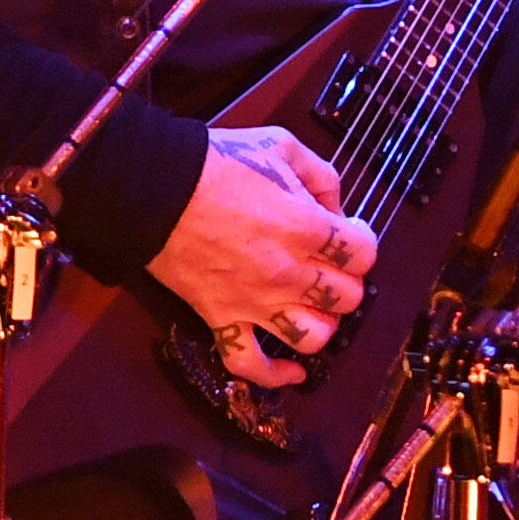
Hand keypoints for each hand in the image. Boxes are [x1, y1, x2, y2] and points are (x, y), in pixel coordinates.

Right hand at [145, 126, 378, 390]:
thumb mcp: (280, 145)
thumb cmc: (215, 163)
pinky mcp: (222, 318)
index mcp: (306, 227)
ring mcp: (255, 301)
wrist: (155, 188)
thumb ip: (321, 174)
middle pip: (346, 298)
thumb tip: (336, 205)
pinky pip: (252, 365)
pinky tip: (293, 370)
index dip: (361, 242)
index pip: (364, 254)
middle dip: (344, 280)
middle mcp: (288, 272)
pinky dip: (275, 374)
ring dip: (320, 322)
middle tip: (328, 265)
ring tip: (311, 304)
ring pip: (314, 337)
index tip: (349, 234)